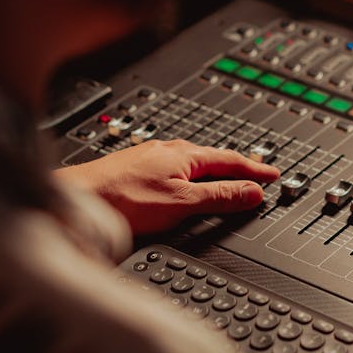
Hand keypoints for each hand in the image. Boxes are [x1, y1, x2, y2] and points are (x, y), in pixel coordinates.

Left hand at [55, 138, 279, 233]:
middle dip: (239, 166)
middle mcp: (169, 150)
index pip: (232, 160)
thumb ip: (219, 196)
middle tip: (259, 172)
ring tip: (230, 176)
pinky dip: (195, 174)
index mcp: (186, 155)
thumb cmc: (121, 198)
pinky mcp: (137, 168)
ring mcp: (151, 157)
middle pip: (214, 157)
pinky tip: (187, 182)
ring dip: (217, 170)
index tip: (274, 175)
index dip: (256, 170)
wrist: (78, 198)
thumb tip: (252, 191)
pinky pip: (177, 167)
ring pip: (194, 161)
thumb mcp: (181, 203)